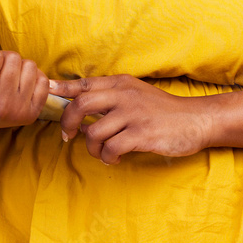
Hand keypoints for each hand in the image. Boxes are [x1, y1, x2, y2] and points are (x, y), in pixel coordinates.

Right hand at [0, 48, 50, 140]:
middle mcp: (0, 108)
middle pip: (13, 59)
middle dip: (1, 59)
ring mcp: (19, 112)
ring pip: (29, 66)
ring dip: (17, 66)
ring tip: (3, 77)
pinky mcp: (33, 114)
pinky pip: (44, 80)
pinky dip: (32, 76)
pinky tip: (17, 83)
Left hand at [53, 74, 213, 164]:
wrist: (195, 120)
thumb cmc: (163, 111)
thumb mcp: (136, 96)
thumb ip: (110, 102)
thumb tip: (81, 121)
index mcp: (121, 84)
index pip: (85, 83)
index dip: (62, 88)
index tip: (47, 90)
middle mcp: (124, 95)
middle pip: (81, 104)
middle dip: (68, 123)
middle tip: (69, 136)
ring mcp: (133, 114)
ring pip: (94, 132)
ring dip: (92, 148)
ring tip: (103, 153)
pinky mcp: (142, 134)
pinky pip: (111, 148)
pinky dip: (108, 157)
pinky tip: (115, 159)